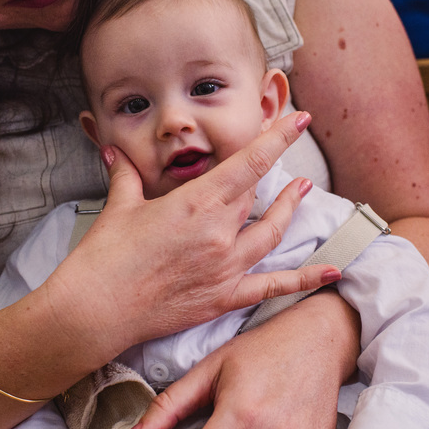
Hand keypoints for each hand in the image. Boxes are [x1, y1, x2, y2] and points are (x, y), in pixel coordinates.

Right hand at [59, 111, 340, 351]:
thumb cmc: (104, 258)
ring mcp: (226, 267)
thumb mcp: (119, 207)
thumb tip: (115, 153)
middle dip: (272, 170)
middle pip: (256, 194)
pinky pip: (274, 286)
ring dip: (291, 209)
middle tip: (284, 149)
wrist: (95, 310)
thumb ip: (126, 176)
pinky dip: (306, 279)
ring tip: (304, 189)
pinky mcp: (224, 297)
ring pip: (272, 232)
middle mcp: (219, 232)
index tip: (298, 118)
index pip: (248, 162)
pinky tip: (333, 271)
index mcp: (196, 203)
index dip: (277, 138)